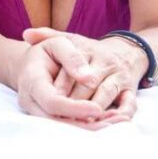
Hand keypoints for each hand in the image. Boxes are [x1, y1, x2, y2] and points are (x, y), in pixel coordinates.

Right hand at [14, 34, 107, 125]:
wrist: (30, 64)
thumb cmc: (46, 52)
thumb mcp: (57, 43)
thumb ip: (71, 56)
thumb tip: (87, 77)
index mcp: (31, 80)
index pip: (52, 102)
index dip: (74, 108)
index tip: (97, 109)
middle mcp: (31, 100)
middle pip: (56, 121)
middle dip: (84, 125)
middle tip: (111, 124)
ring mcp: (36, 111)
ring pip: (61, 128)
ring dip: (87, 129)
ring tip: (113, 125)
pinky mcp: (45, 118)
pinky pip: (64, 127)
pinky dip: (85, 128)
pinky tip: (106, 124)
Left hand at [24, 27, 145, 121]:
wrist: (125, 51)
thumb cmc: (88, 50)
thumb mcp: (69, 38)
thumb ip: (47, 35)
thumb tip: (26, 34)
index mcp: (85, 48)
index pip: (70, 69)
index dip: (60, 87)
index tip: (50, 100)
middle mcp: (103, 60)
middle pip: (86, 85)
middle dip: (72, 103)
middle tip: (59, 118)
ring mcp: (118, 74)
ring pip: (104, 95)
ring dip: (92, 111)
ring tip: (78, 124)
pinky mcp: (131, 88)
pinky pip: (129, 104)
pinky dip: (119, 115)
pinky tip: (105, 124)